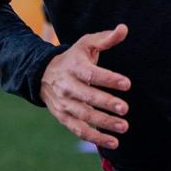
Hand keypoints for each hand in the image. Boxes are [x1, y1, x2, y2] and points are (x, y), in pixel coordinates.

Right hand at [40, 24, 131, 149]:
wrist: (43, 74)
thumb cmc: (74, 58)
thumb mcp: (86, 44)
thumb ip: (106, 38)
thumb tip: (124, 28)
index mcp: (74, 67)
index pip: (92, 74)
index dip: (109, 79)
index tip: (126, 83)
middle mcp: (67, 87)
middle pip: (87, 97)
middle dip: (106, 104)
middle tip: (125, 109)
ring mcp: (64, 104)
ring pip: (84, 116)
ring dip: (103, 123)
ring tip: (124, 127)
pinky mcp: (63, 117)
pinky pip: (79, 130)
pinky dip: (95, 137)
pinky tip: (113, 142)